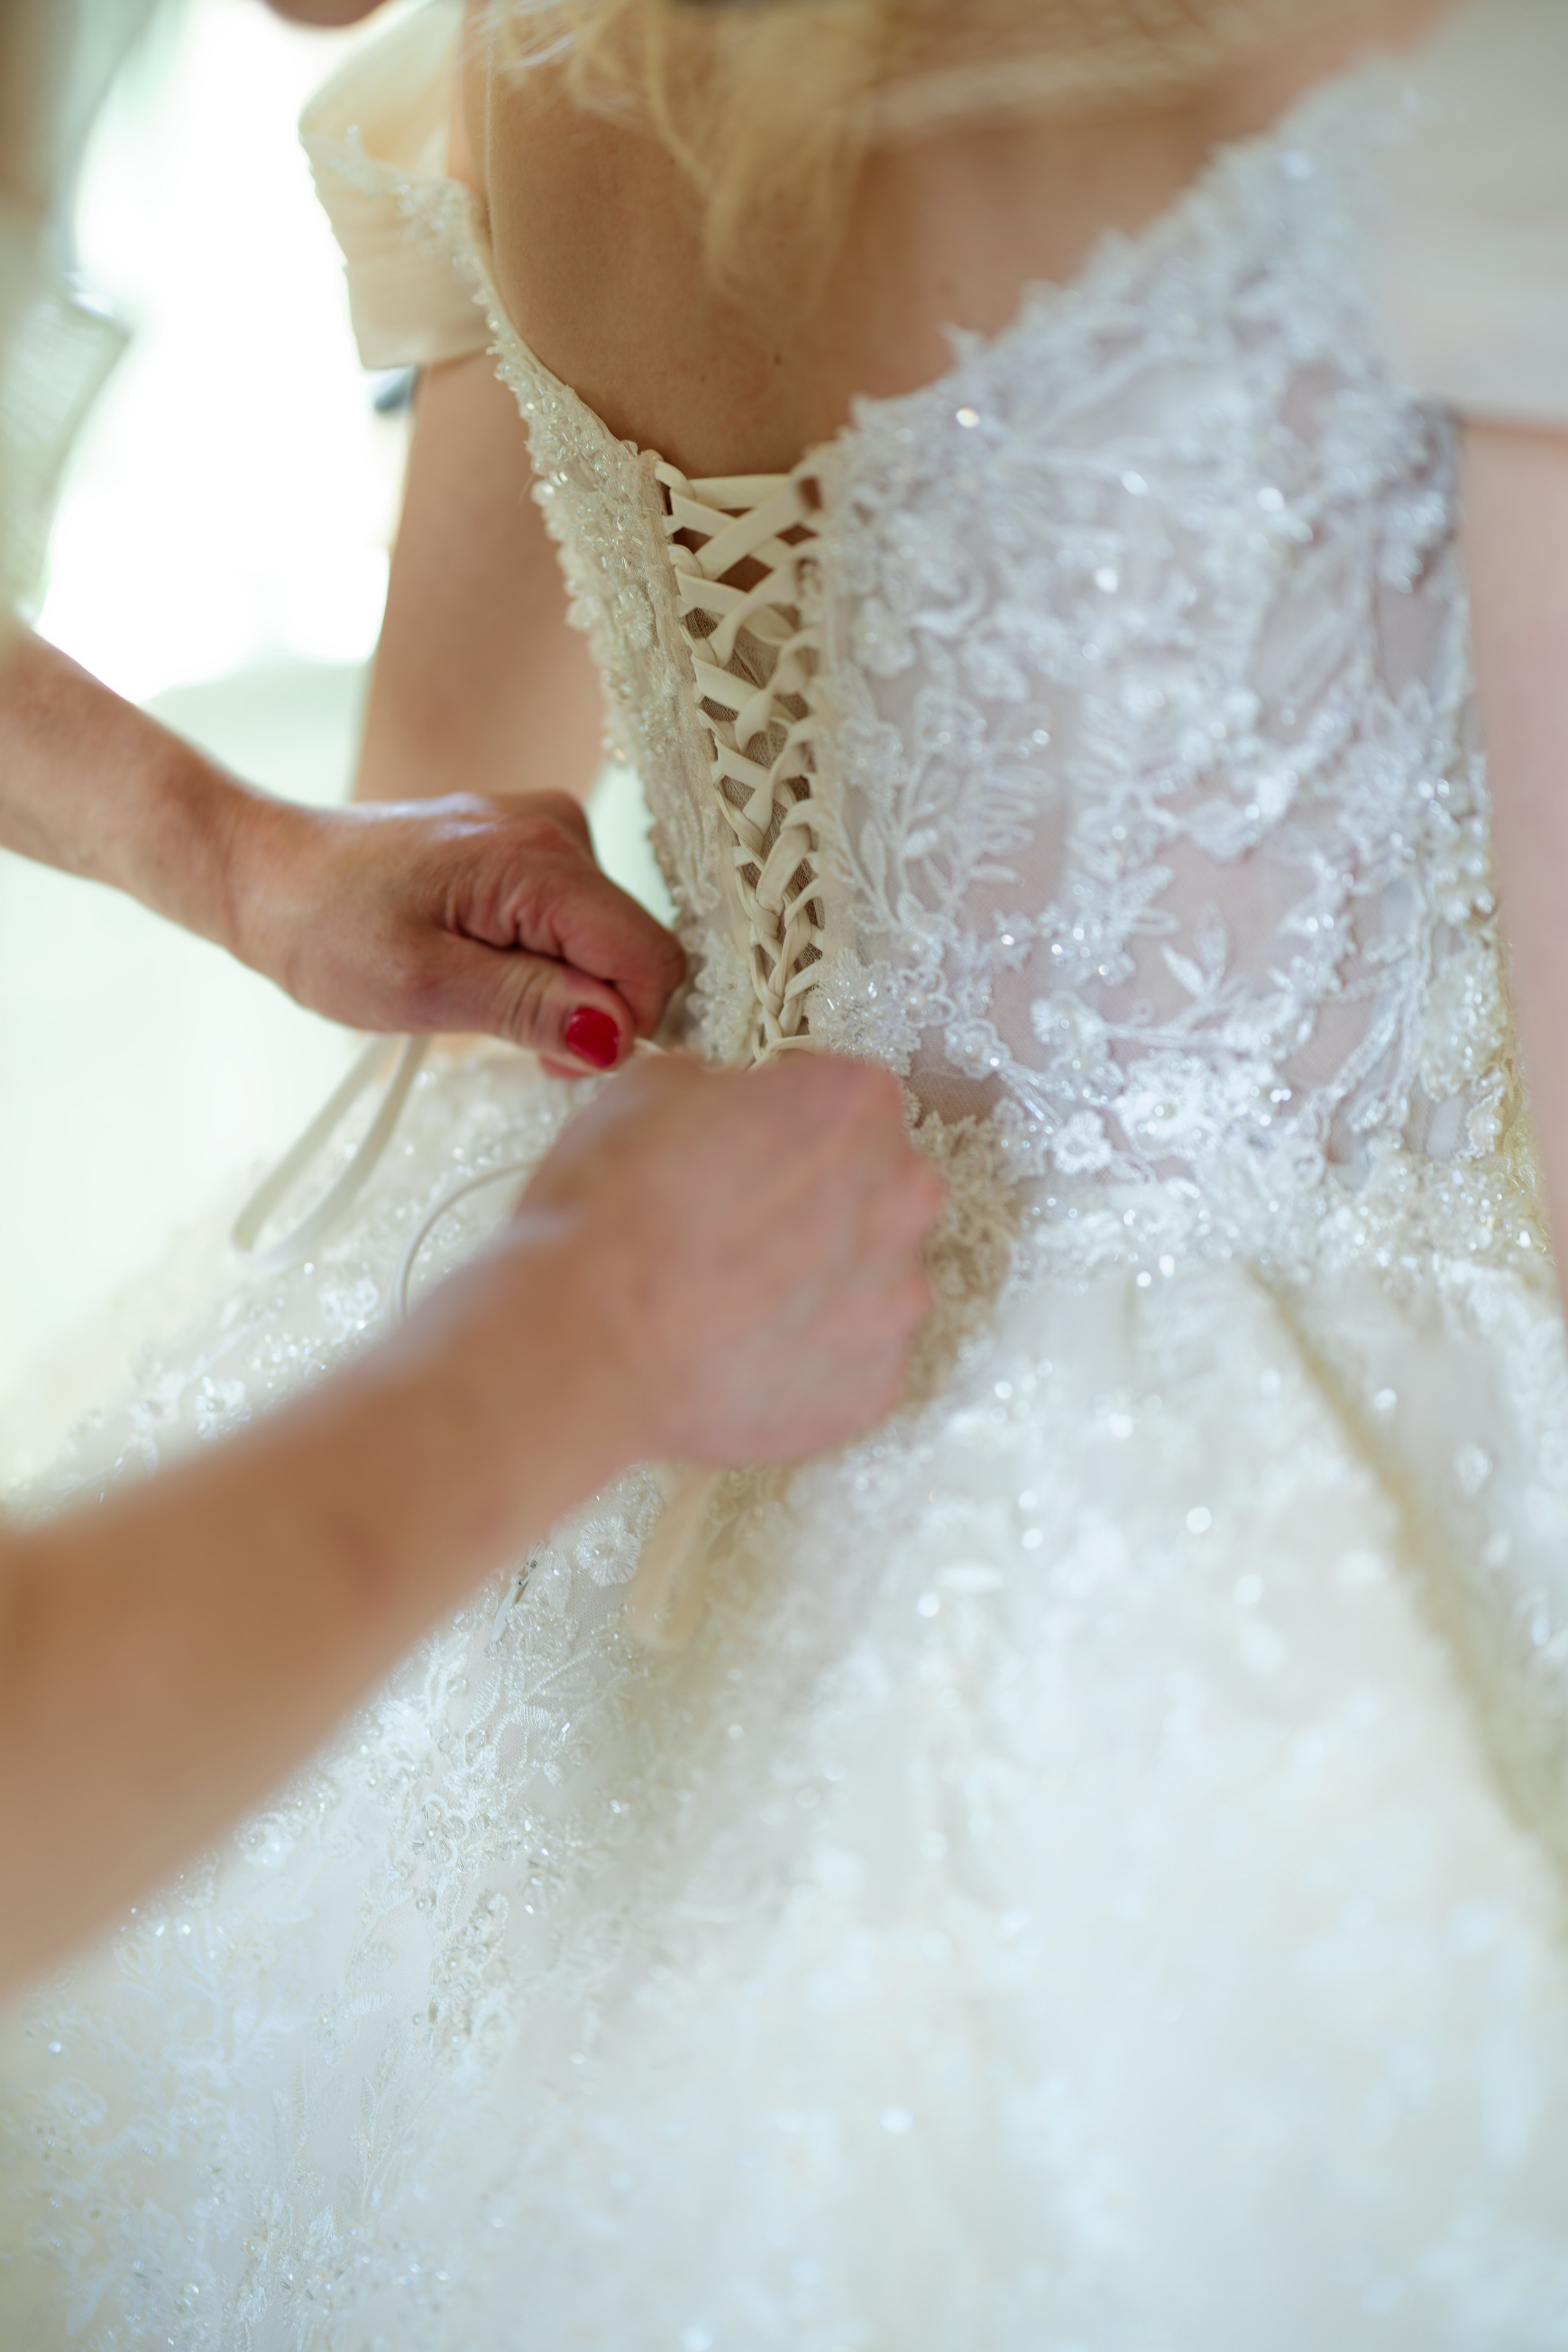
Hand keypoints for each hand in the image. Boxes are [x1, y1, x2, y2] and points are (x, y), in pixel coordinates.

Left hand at [228, 790, 684, 1073]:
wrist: (267, 871)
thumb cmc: (325, 926)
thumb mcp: (422, 988)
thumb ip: (530, 1007)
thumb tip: (617, 1035)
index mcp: (539, 859)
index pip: (648, 960)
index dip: (621, 1027)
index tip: (553, 1061)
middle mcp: (559, 830)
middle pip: (633, 951)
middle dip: (589, 1012)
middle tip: (504, 1037)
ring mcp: (547, 831)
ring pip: (607, 943)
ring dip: (561, 991)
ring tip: (476, 995)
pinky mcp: (532, 846)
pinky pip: (576, 924)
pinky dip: (545, 963)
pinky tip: (483, 968)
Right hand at [485, 1052, 945, 1466]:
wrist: (585, 1349)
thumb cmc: (611, 1212)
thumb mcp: (644, 1093)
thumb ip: (714, 1089)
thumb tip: (720, 1109)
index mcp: (856, 1105)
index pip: (843, 1098)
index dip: (785, 1120)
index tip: (744, 1146)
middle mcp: (903, 1198)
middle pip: (874, 1187)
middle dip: (817, 1200)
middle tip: (735, 1227)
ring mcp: (897, 1302)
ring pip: (867, 1278)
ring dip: (815, 1283)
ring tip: (731, 1302)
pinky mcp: (876, 1386)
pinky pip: (851, 1359)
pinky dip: (806, 1356)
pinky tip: (740, 1353)